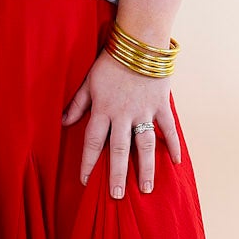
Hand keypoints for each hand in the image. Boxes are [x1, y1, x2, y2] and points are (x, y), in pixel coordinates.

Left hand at [61, 49, 180, 197]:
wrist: (139, 42)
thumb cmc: (110, 61)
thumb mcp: (88, 82)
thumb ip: (77, 104)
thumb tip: (62, 122)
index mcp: (102, 109)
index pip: (92, 142)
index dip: (87, 163)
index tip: (85, 182)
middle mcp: (122, 114)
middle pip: (117, 150)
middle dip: (116, 175)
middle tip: (117, 196)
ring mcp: (144, 111)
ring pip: (144, 145)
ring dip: (144, 168)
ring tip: (145, 189)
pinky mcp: (160, 105)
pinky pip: (168, 129)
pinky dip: (173, 145)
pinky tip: (176, 163)